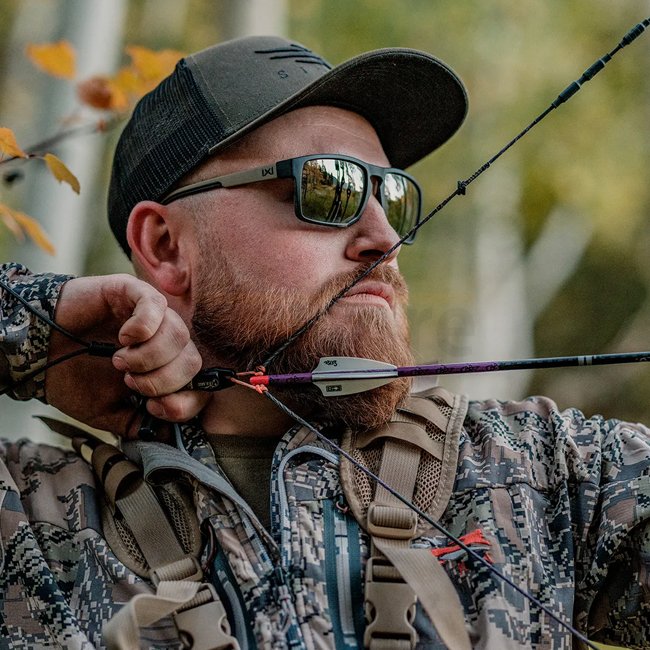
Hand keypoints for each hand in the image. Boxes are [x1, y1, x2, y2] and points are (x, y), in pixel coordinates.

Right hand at [45, 274, 208, 437]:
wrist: (36, 351)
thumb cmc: (73, 377)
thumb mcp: (108, 412)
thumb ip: (138, 424)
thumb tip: (168, 434)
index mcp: (166, 368)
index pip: (200, 384)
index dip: (185, 402)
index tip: (152, 408)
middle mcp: (166, 341)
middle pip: (193, 361)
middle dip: (163, 380)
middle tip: (129, 381)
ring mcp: (153, 314)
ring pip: (178, 335)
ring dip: (148, 357)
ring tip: (120, 361)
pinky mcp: (133, 291)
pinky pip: (156, 304)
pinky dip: (144, 326)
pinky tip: (125, 338)